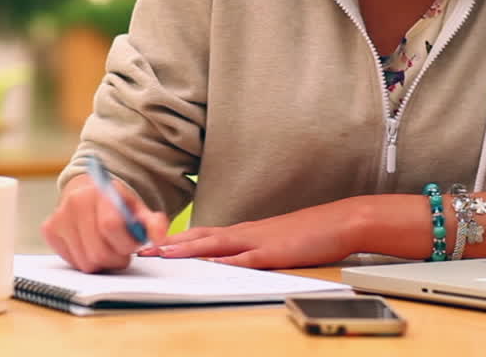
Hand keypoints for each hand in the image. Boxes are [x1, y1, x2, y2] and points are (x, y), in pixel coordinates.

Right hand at [41, 174, 170, 272]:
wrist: (88, 192)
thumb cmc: (116, 205)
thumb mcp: (138, 209)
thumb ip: (153, 223)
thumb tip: (159, 237)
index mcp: (101, 192)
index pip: (110, 226)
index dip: (126, 243)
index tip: (133, 245)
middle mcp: (75, 202)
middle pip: (98, 251)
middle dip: (116, 258)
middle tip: (121, 250)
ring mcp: (59, 216)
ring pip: (85, 262)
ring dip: (101, 262)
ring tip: (106, 247)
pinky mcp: (49, 229)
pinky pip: (72, 262)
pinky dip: (85, 260)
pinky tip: (90, 246)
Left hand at [136, 197, 366, 268]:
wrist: (340, 221)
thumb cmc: (310, 233)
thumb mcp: (275, 241)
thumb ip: (252, 249)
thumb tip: (229, 260)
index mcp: (246, 231)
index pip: (205, 234)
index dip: (178, 239)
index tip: (155, 243)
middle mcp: (247, 233)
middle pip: (203, 236)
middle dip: (172, 243)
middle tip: (145, 247)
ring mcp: (259, 241)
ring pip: (217, 244)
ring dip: (189, 248)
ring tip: (165, 252)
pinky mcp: (275, 252)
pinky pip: (247, 258)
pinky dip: (228, 261)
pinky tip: (212, 264)